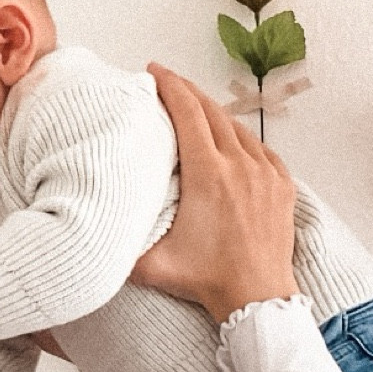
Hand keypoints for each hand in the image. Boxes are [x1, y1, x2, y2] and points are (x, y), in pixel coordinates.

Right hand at [129, 64, 298, 322]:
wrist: (258, 299)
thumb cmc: (209, 282)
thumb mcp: (153, 267)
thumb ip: (120, 248)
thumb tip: (89, 232)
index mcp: (208, 174)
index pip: (187, 112)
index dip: (169, 86)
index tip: (154, 72)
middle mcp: (240, 165)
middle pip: (212, 111)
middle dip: (188, 91)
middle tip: (168, 83)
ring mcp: (266, 174)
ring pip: (238, 127)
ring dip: (215, 113)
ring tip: (196, 109)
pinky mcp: (282, 186)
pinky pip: (262, 149)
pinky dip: (243, 139)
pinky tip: (231, 140)